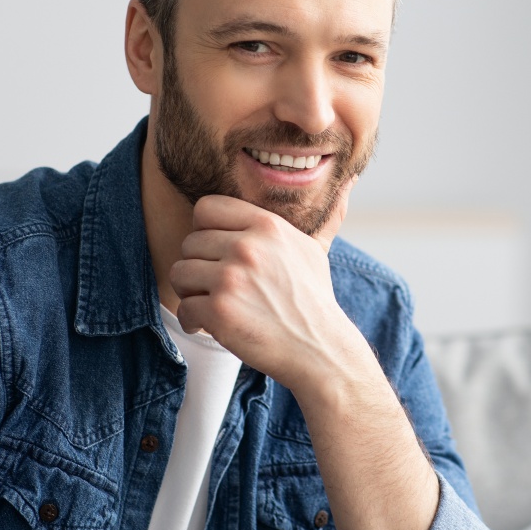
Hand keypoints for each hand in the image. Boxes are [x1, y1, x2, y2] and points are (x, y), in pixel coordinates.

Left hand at [169, 176, 358, 391]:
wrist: (320, 349)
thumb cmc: (313, 300)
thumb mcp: (316, 250)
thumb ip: (323, 216)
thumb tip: (350, 180)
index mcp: (266, 226)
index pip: (206, 207)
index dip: (205, 230)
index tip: (216, 252)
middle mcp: (246, 247)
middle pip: (189, 243)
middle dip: (198, 267)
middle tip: (216, 286)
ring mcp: (231, 279)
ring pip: (180, 273)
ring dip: (190, 292)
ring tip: (211, 304)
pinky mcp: (219, 312)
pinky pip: (183, 308)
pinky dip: (192, 321)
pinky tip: (209, 326)